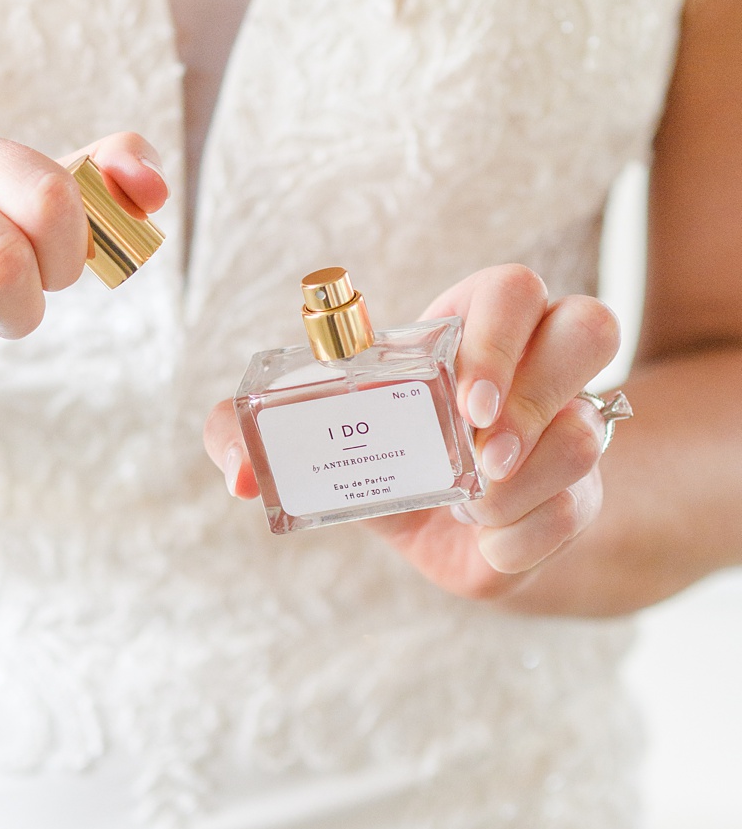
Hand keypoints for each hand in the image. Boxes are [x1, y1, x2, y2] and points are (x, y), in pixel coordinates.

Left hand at [206, 265, 619, 599]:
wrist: (443, 535)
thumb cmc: (376, 456)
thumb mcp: (309, 437)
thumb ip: (240, 435)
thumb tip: (239, 473)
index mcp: (467, 325)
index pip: (511, 290)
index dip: (498, 337)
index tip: (464, 402)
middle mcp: (536, 362)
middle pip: (588, 329)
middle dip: (532, 398)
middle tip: (480, 453)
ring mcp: (570, 425)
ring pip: (590, 429)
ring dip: (526, 480)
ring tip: (470, 504)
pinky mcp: (583, 492)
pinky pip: (580, 508)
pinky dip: (524, 535)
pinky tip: (484, 538)